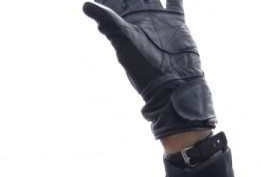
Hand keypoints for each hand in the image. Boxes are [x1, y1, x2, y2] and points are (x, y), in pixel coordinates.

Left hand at [83, 0, 215, 138]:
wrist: (173, 84)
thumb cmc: (144, 67)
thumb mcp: (123, 42)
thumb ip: (108, 20)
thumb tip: (84, 4)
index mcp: (123, 22)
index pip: (111, 0)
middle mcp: (139, 18)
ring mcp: (157, 18)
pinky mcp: (175, 22)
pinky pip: (174, 0)